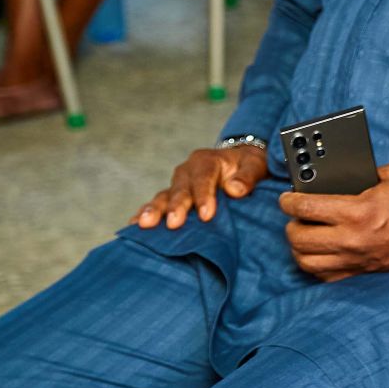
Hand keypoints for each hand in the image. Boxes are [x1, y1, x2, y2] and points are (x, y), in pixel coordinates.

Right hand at [137, 144, 267, 228]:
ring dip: (153, 211)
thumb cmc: (248, 167)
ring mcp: (176, 185)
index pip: (203, 178)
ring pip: (163, 197)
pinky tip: (133, 227)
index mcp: (207, 161)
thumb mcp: (255, 166)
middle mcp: (187, 171)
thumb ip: (247, 176)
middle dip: (176, 206)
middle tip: (174, 223)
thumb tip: (235, 189)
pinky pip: (156, 206)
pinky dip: (144, 214)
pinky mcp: (171, 198)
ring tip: (143, 224)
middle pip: (179, 189)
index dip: (204, 196)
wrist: (239, 166)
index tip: (206, 215)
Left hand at [277, 161, 388, 280]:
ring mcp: (354, 258)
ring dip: (298, 247)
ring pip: (305, 260)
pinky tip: (319, 253)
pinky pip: (323, 275)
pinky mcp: (360, 271)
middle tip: (296, 215)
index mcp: (358, 211)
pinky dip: (314, 265)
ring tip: (303, 234)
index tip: (286, 198)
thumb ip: (362, 172)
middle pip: (298, 237)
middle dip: (291, 223)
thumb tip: (339, 174)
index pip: (306, 207)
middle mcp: (351, 238)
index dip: (288, 201)